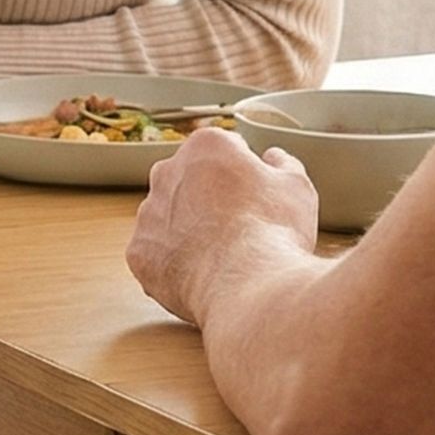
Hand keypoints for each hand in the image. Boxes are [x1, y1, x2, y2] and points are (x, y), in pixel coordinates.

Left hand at [127, 126, 319, 326]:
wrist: (250, 287)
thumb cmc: (275, 232)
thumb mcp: (296, 186)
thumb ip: (282, 164)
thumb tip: (273, 159)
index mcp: (205, 147)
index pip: (225, 152)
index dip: (246, 177)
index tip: (257, 199)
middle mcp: (167, 172)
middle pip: (191, 183)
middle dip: (210, 200)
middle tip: (240, 229)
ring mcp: (147, 214)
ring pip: (170, 219)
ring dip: (190, 232)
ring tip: (222, 257)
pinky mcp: (138, 253)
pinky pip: (156, 255)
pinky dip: (175, 265)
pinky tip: (202, 276)